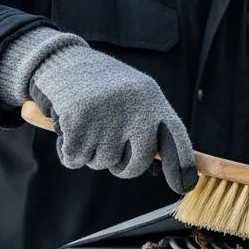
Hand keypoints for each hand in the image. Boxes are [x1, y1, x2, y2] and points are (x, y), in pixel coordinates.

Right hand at [29, 43, 196, 192]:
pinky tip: (69, 126)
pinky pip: (75, 159)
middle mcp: (136, 110)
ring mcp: (107, 118)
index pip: (176, 141)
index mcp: (153, 101)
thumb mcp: (135, 96)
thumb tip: (163, 165)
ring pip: (101, 163)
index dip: (182, 167)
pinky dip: (68, 151)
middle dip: (122, 167)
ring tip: (88, 123)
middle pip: (135, 165)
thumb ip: (150, 126)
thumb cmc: (103, 86)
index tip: (184, 187)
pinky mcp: (78, 124)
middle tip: (110, 149)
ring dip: (91, 152)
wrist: (64, 61)